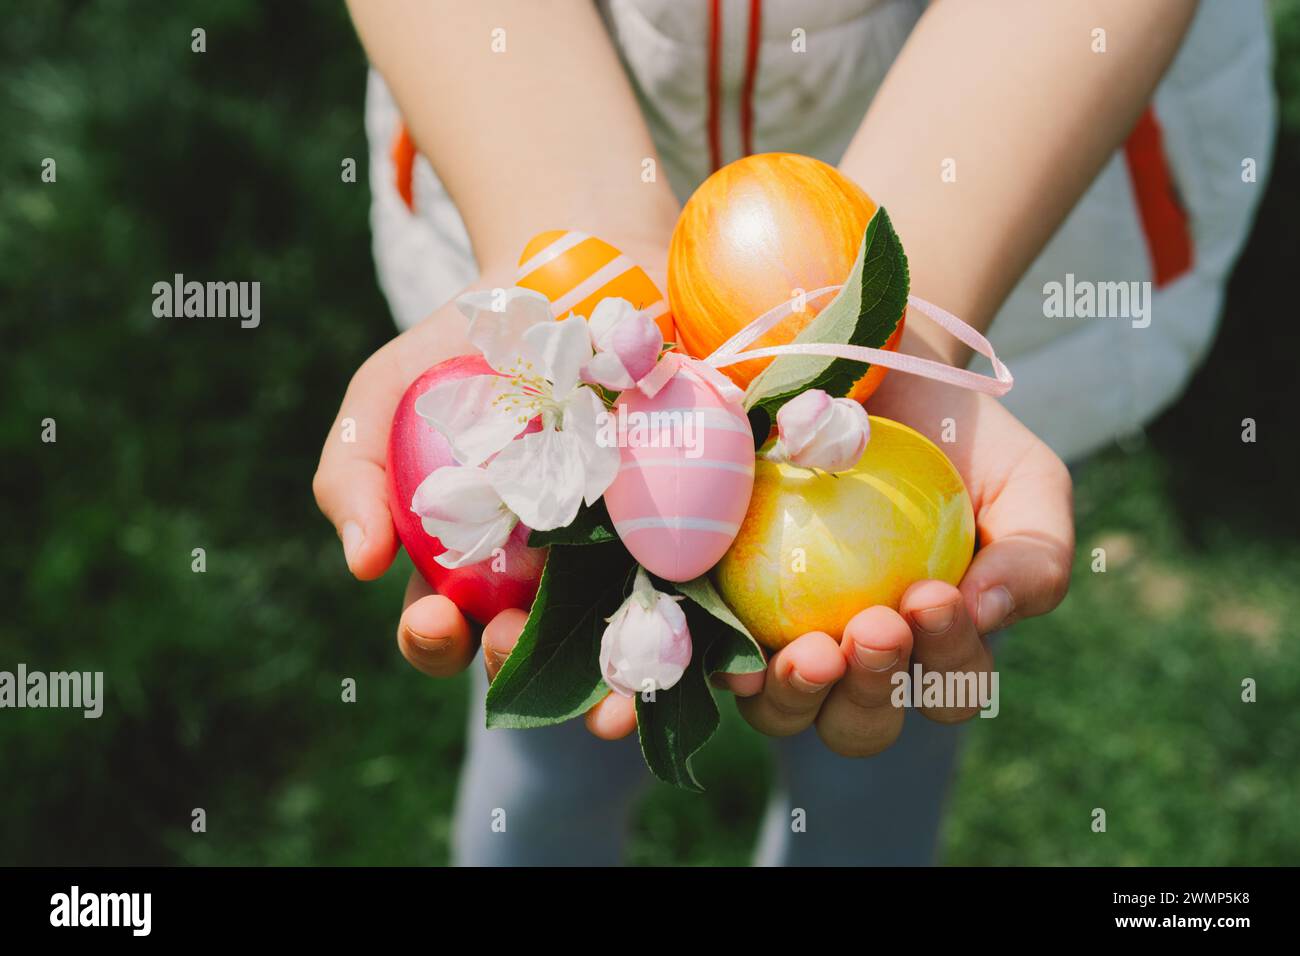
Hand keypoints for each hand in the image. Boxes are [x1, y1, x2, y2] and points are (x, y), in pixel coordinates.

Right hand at [312, 241, 669, 739]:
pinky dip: (705, 632)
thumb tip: (361, 564)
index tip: (435, 620)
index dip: (432, 640)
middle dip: (516, 665)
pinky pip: (703, 593)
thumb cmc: (473, 338)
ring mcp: (624, 558)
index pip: (442, 628)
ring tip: (614, 702)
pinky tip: (706, 651)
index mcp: (470, 561)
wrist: (580, 273)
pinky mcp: (696, 530)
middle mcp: (547, 576)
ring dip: (614, 688)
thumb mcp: (389, 390)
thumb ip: (355, 470)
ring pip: (618, 646)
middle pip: (531, 651)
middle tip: (513, 637)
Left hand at [720, 364, 1074, 755]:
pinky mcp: (720, 610)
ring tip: (807, 654)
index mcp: (935, 644)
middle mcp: (857, 657)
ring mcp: (783, 640)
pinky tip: (721, 670)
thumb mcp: (1021, 479)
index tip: (930, 594)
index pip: (950, 686)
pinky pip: (711, 661)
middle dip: (872, 693)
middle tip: (872, 629)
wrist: (870, 365)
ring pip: (785, 712)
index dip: (947, 659)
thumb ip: (1034, 552)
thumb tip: (988, 612)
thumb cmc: (955, 432)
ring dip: (797, 698)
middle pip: (863, 721)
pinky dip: (713, 676)